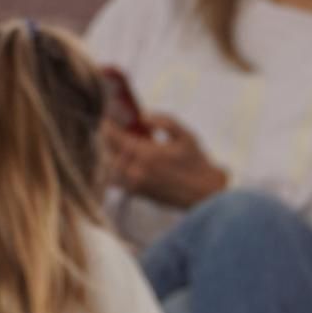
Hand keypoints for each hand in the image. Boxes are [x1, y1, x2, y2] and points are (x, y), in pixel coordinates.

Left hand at [102, 114, 227, 208]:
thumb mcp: (186, 136)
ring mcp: (135, 184)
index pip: (113, 136)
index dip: (107, 124)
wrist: (205, 196)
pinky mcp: (138, 194)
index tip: (106, 117)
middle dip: (106, 138)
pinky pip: (117, 180)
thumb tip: (143, 116)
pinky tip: (121, 162)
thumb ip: (164, 120)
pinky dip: (114, 170)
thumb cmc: (198, 164)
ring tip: (114, 146)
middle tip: (110, 129)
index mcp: (146, 154)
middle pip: (107, 150)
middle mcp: (136, 170)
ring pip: (109, 166)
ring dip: (109, 154)